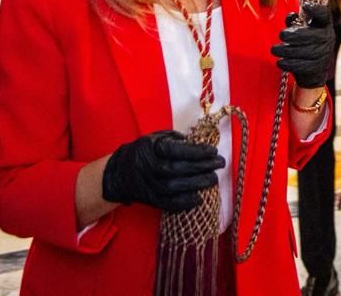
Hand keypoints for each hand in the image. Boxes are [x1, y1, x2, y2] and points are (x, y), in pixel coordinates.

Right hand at [100, 130, 224, 211]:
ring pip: (174, 188)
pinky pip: (168, 204)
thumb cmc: (146, 151)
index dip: (196, 151)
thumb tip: (199, 144)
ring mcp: (149, 185)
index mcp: (151, 149)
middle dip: (202, 167)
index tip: (213, 150)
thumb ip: (177, 139)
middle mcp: (149, 167)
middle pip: (178, 169)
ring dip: (197, 184)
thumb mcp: (157, 137)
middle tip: (220, 164)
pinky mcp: (150, 200)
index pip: (175, 150)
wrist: (121, 172)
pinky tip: (199, 198)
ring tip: (213, 179)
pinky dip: (184, 203)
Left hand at [271, 1, 334, 88]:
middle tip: (282, 35)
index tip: (306, 6)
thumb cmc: (306, 43)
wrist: (315, 69)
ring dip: (287, 50)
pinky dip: (289, 64)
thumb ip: (296, 22)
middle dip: (295, 35)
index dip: (317, 10)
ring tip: (275, 50)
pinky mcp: (317, 68)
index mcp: (324, 24)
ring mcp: (324, 54)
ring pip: (305, 52)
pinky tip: (280, 62)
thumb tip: (291, 16)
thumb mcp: (303, 29)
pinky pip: (302, 66)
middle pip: (313, 35)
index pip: (324, 14)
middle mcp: (327, 38)